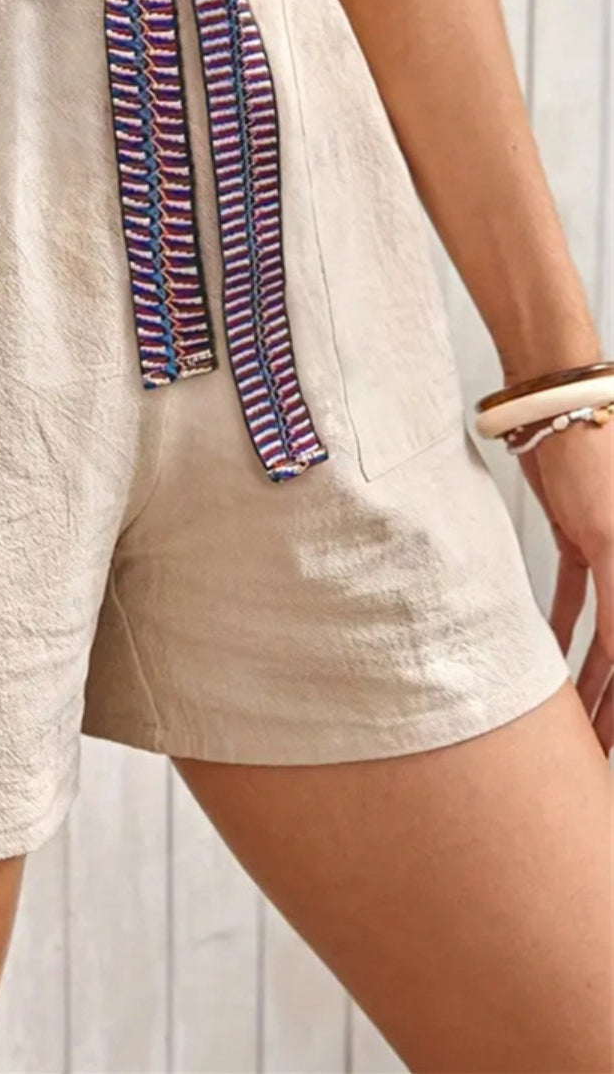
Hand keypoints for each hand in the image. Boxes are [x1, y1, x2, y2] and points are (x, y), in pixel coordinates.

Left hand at [517, 419, 613, 753]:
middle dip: (610, 705)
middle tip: (592, 752)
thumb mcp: (609, 538)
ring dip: (586, 676)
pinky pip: (576, 595)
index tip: (611, 750)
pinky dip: (561, 626)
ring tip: (570, 720)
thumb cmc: (595, 460)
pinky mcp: (582, 537)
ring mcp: (611, 553)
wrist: (559, 402)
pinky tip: (546, 657)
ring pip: (601, 633)